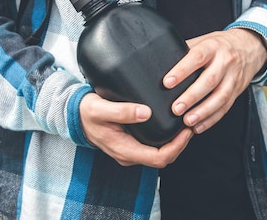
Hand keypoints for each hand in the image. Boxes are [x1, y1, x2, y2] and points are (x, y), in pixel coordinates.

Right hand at [79, 93, 193, 167]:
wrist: (75, 115)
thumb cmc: (87, 112)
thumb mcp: (100, 109)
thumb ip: (122, 112)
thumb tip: (146, 113)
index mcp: (124, 150)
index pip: (159, 158)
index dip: (177, 146)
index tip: (186, 130)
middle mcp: (129, 154)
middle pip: (163, 158)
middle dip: (180, 144)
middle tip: (191, 123)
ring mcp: (131, 151)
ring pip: (160, 154)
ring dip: (175, 142)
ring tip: (185, 122)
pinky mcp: (132, 144)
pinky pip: (154, 147)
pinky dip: (166, 138)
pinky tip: (171, 123)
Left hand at [163, 28, 266, 133]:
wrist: (248, 47)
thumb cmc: (218, 45)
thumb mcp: (203, 41)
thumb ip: (185, 51)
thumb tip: (160, 61)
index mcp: (212, 47)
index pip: (196, 58)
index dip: (181, 70)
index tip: (167, 82)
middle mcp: (225, 62)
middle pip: (209, 80)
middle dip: (191, 96)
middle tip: (175, 109)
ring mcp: (233, 78)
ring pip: (220, 97)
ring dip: (203, 112)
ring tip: (187, 121)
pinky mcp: (237, 91)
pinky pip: (225, 107)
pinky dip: (212, 119)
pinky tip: (199, 126)